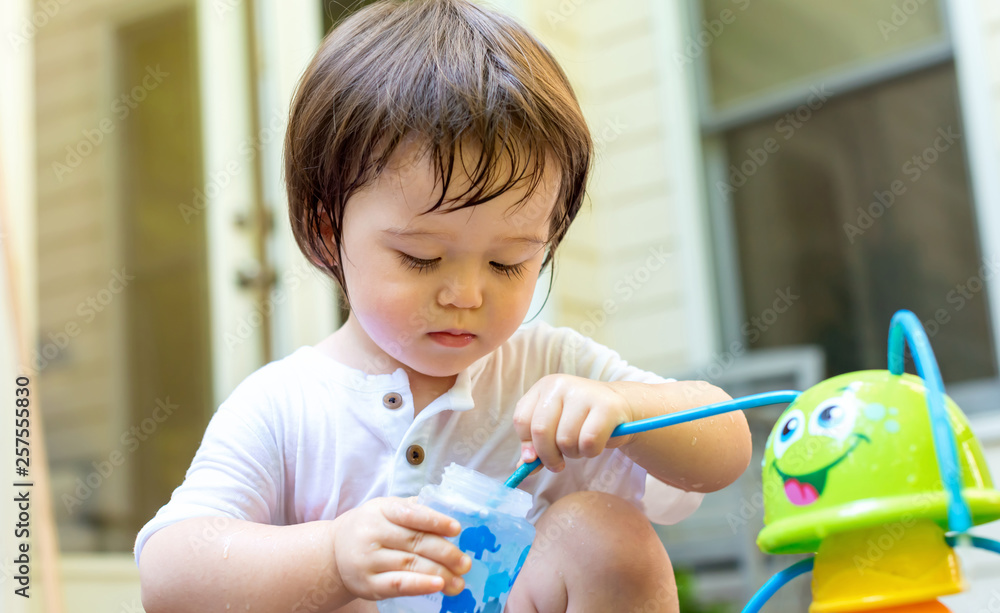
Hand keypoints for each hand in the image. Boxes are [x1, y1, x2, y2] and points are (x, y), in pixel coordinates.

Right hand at [332, 497, 471, 600]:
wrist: (334, 553)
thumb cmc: (371, 528)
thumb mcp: (387, 510)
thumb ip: (415, 509)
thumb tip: (451, 510)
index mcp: (381, 509)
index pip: (411, 513)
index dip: (435, 521)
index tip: (457, 529)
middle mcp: (373, 533)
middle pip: (415, 542)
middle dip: (445, 553)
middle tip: (465, 562)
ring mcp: (368, 560)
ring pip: (410, 565)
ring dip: (439, 573)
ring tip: (459, 580)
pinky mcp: (368, 583)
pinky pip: (398, 584)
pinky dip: (420, 585)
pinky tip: (438, 585)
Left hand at [512, 375, 633, 472]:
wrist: (619, 405)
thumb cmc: (581, 419)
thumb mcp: (554, 427)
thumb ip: (536, 447)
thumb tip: (525, 466)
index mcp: (543, 387)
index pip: (522, 420)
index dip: (527, 444)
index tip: (535, 457)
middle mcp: (561, 385)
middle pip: (540, 431)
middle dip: (548, 456)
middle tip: (558, 464)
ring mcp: (584, 392)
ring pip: (565, 440)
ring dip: (573, 453)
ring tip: (580, 446)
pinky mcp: (607, 406)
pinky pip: (588, 442)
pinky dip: (590, 452)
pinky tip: (594, 445)